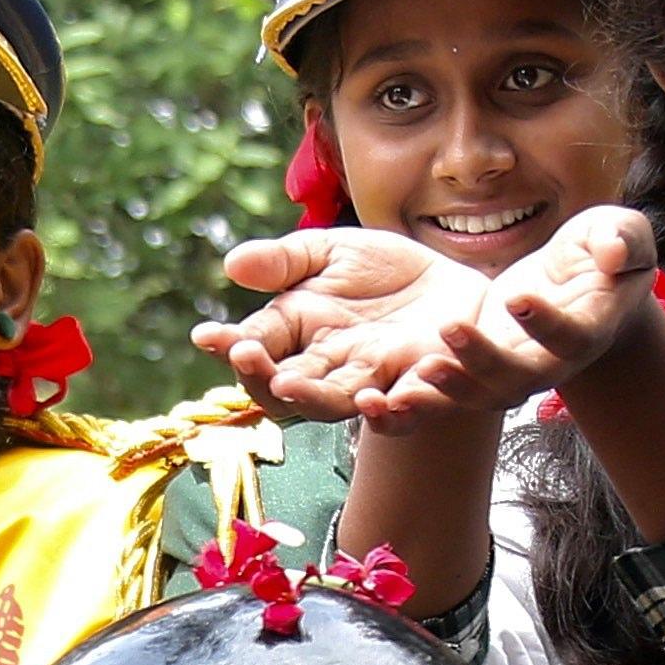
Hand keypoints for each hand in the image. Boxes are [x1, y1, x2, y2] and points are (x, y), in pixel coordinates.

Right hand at [193, 229, 486, 422]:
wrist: (458, 287)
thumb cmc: (388, 275)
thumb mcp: (333, 253)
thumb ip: (287, 261)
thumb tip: (231, 264)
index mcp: (301, 336)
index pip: (257, 349)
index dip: (230, 346)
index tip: (206, 335)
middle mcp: (331, 368)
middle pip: (288, 388)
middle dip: (264, 376)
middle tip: (246, 357)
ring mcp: (376, 381)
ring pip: (337, 404)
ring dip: (313, 398)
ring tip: (292, 385)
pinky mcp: (425, 386)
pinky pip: (409, 410)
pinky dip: (396, 411)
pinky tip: (385, 399)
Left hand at [371, 206, 658, 423]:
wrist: (582, 285)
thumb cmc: (604, 253)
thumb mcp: (621, 233)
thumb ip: (623, 241)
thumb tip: (615, 255)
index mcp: (588, 332)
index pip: (571, 336)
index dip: (546, 323)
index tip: (518, 297)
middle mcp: (550, 366)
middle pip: (517, 378)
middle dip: (483, 361)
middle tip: (448, 332)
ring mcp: (512, 376)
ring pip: (479, 397)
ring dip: (444, 391)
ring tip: (408, 379)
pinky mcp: (479, 374)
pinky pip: (447, 398)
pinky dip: (415, 406)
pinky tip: (377, 401)